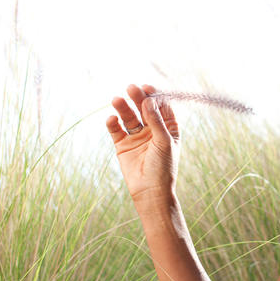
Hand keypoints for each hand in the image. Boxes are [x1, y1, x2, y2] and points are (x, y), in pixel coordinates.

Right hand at [106, 84, 179, 204]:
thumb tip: (149, 101)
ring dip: (123, 108)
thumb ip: (156, 121)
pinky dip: (113, 123)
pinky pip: (116, 130)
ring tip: (116, 100)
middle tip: (131, 88)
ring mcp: (137, 136)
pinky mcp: (123, 145)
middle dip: (138, 98)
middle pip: (144, 109)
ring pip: (129, 117)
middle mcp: (152, 130)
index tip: (148, 88)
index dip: (155, 97)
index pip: (161, 107)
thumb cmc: (163, 168)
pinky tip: (112, 119)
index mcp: (168, 128)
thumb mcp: (164, 142)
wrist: (150, 192)